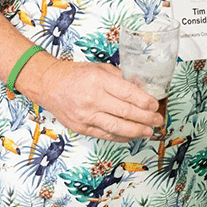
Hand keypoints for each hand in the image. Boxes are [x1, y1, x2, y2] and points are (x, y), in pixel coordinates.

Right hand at [24, 57, 164, 141]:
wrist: (49, 85)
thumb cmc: (76, 75)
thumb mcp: (100, 69)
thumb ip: (120, 78)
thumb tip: (141, 87)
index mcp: (99, 81)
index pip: (128, 94)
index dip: (145, 101)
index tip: (155, 105)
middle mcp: (93, 100)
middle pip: (125, 112)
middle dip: (146, 118)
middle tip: (158, 120)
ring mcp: (87, 116)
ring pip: (117, 127)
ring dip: (136, 131)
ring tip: (149, 131)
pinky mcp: (82, 128)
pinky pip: (106, 134)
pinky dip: (121, 137)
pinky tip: (132, 136)